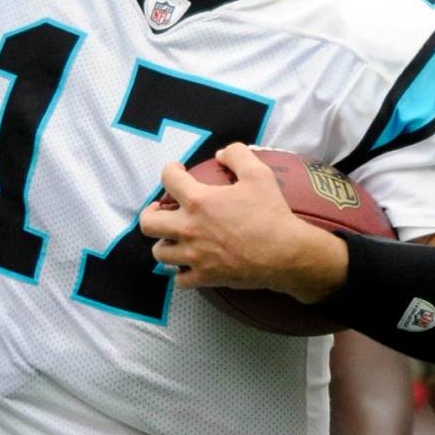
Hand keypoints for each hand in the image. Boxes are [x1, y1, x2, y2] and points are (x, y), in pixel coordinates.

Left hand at [139, 142, 346, 301]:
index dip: (170, 170)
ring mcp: (194, 256)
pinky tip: (190, 264)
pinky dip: (181, 272)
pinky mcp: (205, 277)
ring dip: (164, 242)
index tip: (177, 171)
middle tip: (164, 208)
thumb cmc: (270, 213)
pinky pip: (180, 280)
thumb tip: (221, 154)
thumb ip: (237, 155)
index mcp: (198, 201)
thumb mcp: (258, 173)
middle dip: (152, 212)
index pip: (167, 179)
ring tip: (175, 236)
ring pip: (159, 253)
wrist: (285, 254)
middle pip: (149, 222)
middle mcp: (189, 229)